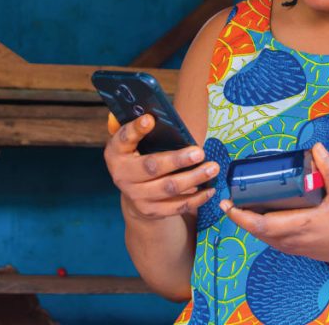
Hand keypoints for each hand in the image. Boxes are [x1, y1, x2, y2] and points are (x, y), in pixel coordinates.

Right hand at [103, 112, 218, 220]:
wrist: (134, 193)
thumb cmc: (141, 157)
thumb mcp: (137, 143)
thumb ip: (146, 131)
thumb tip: (162, 116)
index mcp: (116, 153)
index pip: (124, 138)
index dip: (135, 129)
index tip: (150, 119)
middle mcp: (122, 175)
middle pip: (152, 167)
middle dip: (178, 160)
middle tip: (200, 152)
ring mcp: (136, 196)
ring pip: (168, 187)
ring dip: (194, 178)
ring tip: (213, 168)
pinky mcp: (151, 211)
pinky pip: (176, 206)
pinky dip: (196, 198)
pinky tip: (210, 189)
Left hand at [220, 143, 328, 264]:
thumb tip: (316, 147)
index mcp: (301, 226)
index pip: (262, 224)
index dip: (240, 216)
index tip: (227, 203)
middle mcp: (294, 241)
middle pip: (258, 232)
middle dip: (240, 217)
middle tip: (229, 200)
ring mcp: (297, 248)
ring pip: (265, 238)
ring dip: (251, 224)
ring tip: (242, 206)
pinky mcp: (302, 249)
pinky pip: (275, 241)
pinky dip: (264, 229)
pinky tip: (264, 216)